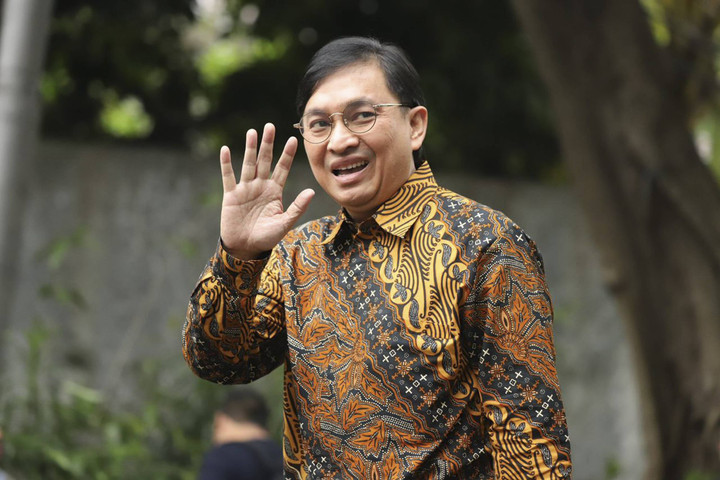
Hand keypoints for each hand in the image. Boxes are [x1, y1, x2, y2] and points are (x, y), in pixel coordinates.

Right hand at [219, 123, 314, 259]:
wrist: (246, 248)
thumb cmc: (267, 238)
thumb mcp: (285, 223)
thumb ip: (297, 207)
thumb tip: (312, 191)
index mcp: (275, 192)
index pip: (282, 169)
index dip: (287, 155)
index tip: (293, 139)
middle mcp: (260, 186)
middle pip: (265, 161)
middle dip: (268, 144)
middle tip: (270, 126)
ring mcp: (245, 189)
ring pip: (248, 164)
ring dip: (250, 149)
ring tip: (252, 132)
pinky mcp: (231, 195)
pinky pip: (228, 176)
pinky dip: (227, 164)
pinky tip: (226, 150)